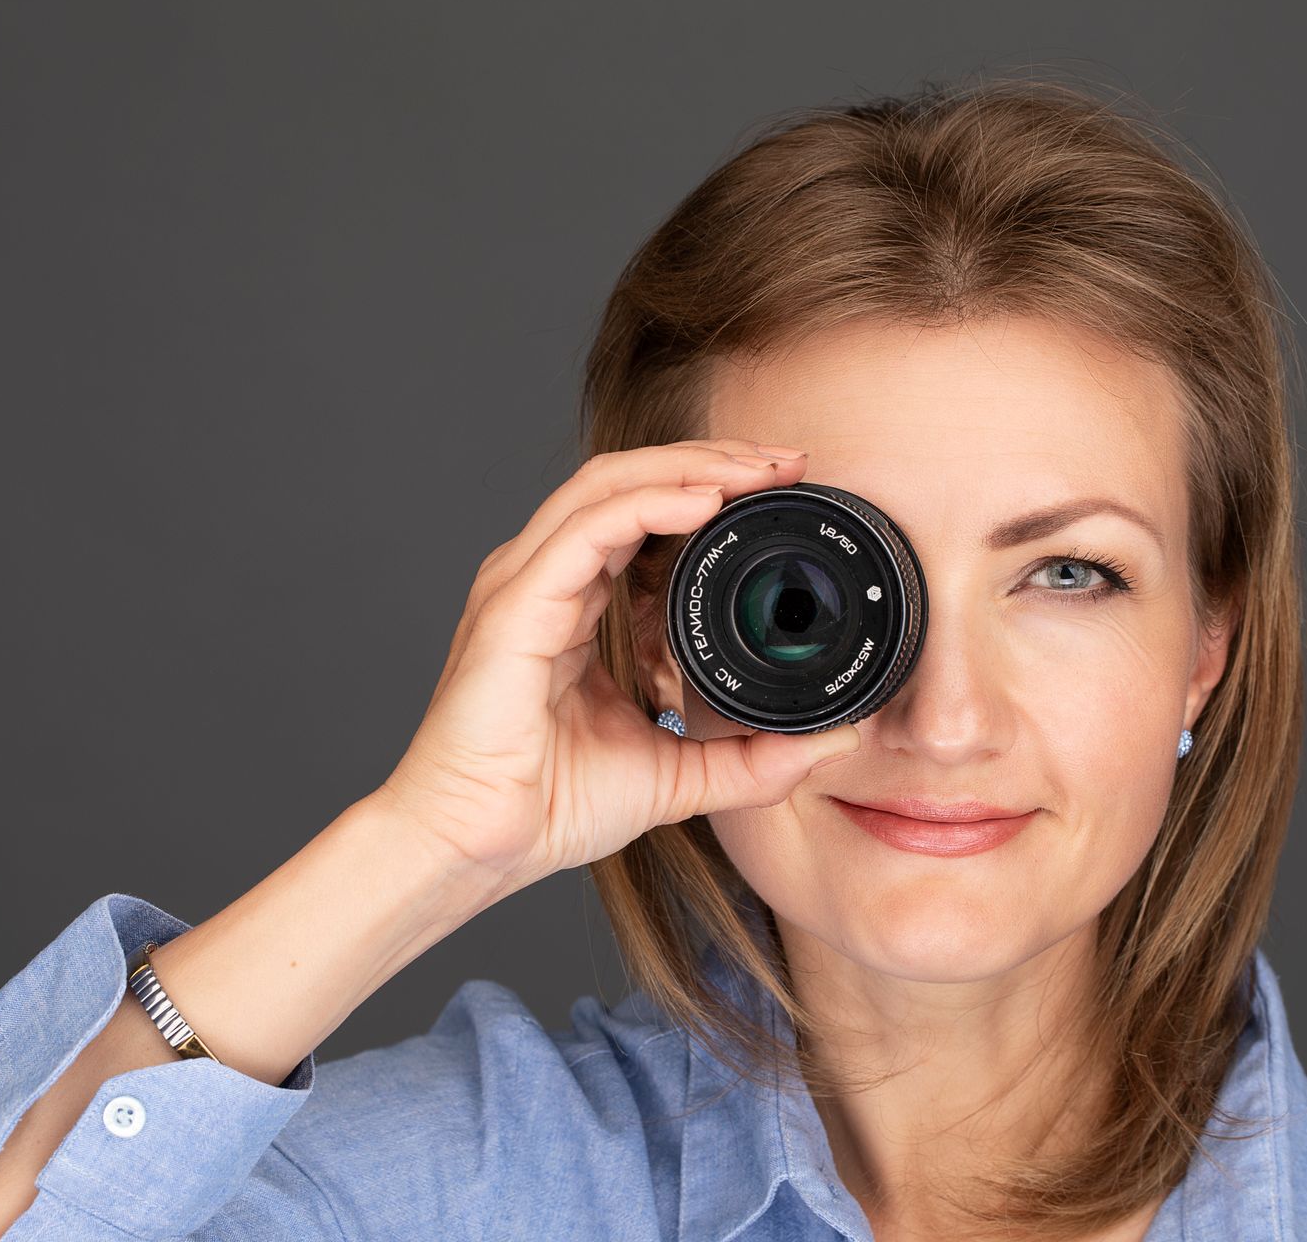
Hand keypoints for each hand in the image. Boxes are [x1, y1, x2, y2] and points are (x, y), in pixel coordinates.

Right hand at [373, 439, 860, 892]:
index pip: (640, 513)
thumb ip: (750, 759)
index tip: (778, 489)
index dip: (709, 487)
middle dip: (711, 459)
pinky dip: (648, 504)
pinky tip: (704, 501)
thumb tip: (830, 742)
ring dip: (688, 466)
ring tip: (756, 469)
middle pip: (628, 481)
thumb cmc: (546, 807)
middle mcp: (543, 578)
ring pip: (607, 486)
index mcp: (570, 602)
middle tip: (785, 461)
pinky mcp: (513, 606)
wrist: (476, 848)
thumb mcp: (677, 776)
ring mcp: (523, 585)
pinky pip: (586, 530)